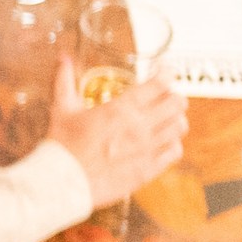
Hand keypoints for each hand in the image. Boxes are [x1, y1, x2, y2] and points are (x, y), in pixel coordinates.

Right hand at [49, 63, 186, 208]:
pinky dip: (172, 142)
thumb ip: (65, 81)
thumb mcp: (62, 109)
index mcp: (120, 109)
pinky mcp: (148, 169)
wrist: (62, 182)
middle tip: (165, 96)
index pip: (159, 84)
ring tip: (166, 118)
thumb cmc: (62, 146)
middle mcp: (139, 127)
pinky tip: (162, 141)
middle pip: (177, 103)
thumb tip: (63, 58)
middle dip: (174, 96)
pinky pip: (175, 151)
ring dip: (175, 119)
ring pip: (180, 126)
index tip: (164, 72)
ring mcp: (147, 149)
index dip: (166, 74)